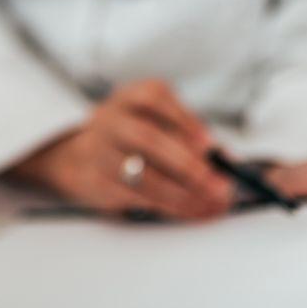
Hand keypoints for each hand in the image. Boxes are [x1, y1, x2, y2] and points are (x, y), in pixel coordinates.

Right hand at [6, 79, 235, 220]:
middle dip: (185, 164)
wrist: (81, 158)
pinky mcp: (96, 181)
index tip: (208, 144)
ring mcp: (99, 150)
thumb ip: (188, 138)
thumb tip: (225, 161)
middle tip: (216, 184)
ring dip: (181, 194)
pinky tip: (189, 210)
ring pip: (140, 174)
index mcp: (129, 97)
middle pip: (146, 138)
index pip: (153, 97)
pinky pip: (134, 197)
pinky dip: (167, 206)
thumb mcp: (157, 125)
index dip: (182, 119)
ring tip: (209, 204)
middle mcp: (110, 119)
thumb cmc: (133, 140)